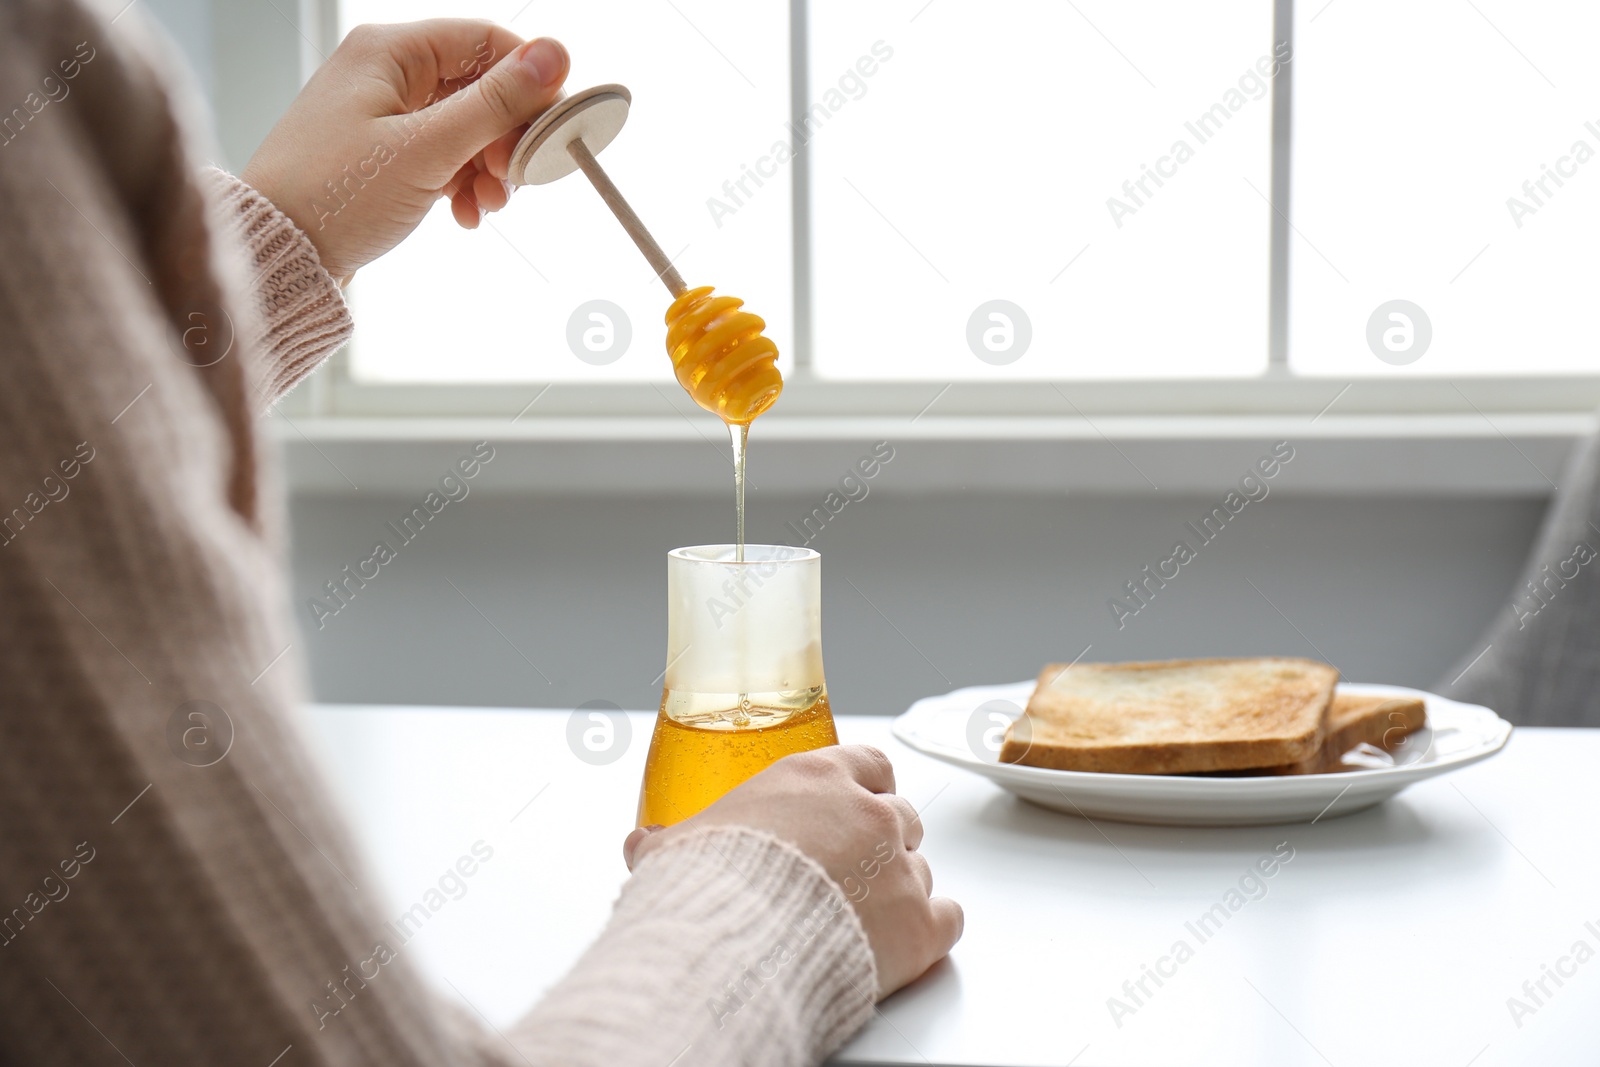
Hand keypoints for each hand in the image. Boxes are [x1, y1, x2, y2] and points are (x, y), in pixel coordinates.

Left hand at [241, 20, 568, 282]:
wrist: (277, 253)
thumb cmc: (334, 196)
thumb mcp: (426, 150)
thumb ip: (495, 104)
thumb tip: (554, 55)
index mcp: (390, 51)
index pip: (486, 41)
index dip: (528, 83)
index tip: (552, 128)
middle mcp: (386, 72)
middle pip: (479, 87)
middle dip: (506, 138)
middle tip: (515, 178)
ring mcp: (383, 113)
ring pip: (465, 127)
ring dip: (488, 168)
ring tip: (487, 205)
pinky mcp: (381, 152)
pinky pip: (442, 155)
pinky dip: (462, 183)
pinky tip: (463, 214)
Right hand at [624, 746, 962, 998]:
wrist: (733, 947)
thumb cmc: (707, 888)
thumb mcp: (675, 849)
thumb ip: (669, 841)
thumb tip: (643, 846)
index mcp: (817, 779)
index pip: (869, 764)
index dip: (864, 787)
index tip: (853, 804)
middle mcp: (868, 814)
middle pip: (901, 816)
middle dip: (882, 841)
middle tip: (851, 870)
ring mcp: (899, 868)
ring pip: (922, 868)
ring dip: (898, 889)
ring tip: (861, 918)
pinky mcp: (921, 925)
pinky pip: (948, 917)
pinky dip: (931, 930)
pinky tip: (906, 941)